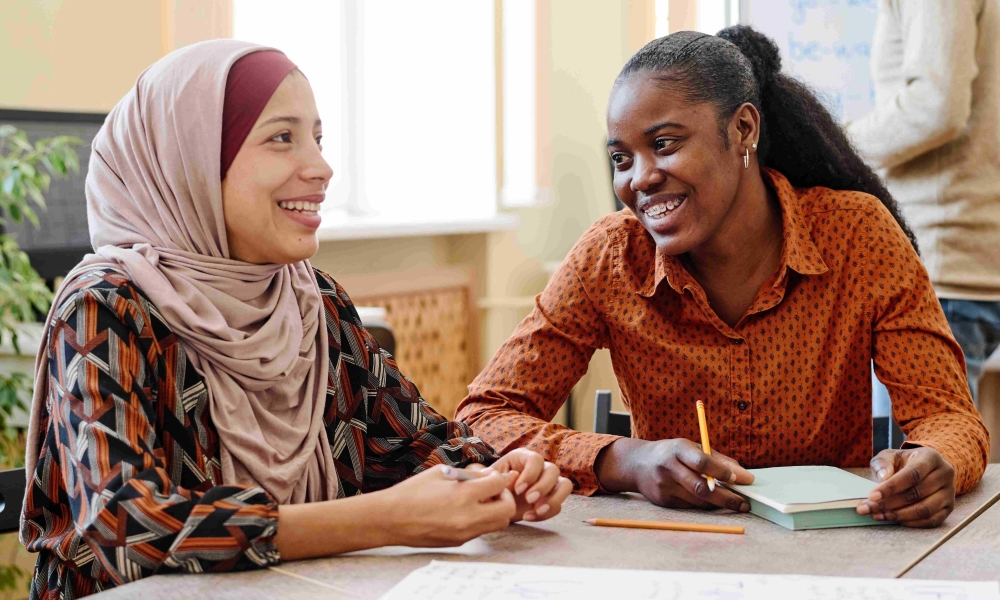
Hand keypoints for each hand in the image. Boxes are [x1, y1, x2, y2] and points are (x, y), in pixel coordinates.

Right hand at [384, 465, 515, 546]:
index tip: (493, 476)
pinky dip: (482, 520)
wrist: (390, 519)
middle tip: (493, 491)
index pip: (499, 485)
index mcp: (463, 495)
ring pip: (498, 524)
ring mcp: (464, 533)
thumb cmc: (413, 491)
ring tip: (481, 501)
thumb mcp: (442, 473)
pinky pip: (482, 531)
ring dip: (496, 511)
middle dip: (505, 497)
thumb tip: (491, 475)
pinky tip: (466, 511)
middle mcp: (468, 517)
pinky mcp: (459, 543)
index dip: (499, 478)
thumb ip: (470, 474)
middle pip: (507, 510)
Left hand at [486, 449, 572, 522]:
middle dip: (543, 487)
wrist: (492, 504)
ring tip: (537, 510)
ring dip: (554, 499)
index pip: (536, 459)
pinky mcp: (551, 499)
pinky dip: (547, 513)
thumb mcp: (488, 481)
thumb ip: (497, 477)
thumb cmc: (490, 487)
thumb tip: (514, 475)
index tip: (518, 490)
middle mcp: (539, 468)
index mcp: (523, 457)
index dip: (530, 474)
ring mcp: (548, 483)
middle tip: (529, 500)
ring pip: (565, 485)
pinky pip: (558, 505)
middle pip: (553, 470)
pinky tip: (528, 516)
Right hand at [595, 438, 753, 511]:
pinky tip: (709, 500)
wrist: (637, 464)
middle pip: (701, 487)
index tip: (741, 479)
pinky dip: (703, 504)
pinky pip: (690, 506)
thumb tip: (744, 475)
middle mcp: (668, 467)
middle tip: (744, 503)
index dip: (721, 471)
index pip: (701, 462)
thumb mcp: (691, 448)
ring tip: (732, 502)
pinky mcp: (663, 500)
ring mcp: (664, 486)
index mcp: (677, 449)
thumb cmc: (672, 453)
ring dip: (718, 503)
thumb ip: (718, 459)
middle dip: (726, 497)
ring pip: (697, 500)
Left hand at [857, 447, 954, 527]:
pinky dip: (912, 523)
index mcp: (930, 457)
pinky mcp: (949, 507)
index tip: (872, 496)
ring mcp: (949, 492)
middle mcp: (944, 474)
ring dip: (899, 515)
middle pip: (917, 493)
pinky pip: (932, 520)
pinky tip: (894, 520)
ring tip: (878, 515)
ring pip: (925, 509)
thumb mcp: (890, 456)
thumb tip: (883, 477)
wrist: (923, 468)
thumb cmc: (903, 462)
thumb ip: (883, 463)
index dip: (891, 487)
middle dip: (889, 503)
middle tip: (868, 509)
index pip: (912, 474)